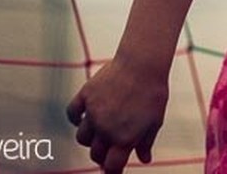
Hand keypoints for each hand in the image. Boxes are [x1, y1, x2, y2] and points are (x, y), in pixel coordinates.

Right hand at [66, 57, 168, 172]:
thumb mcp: (154, 121)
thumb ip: (146, 142)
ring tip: (100, 132)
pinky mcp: (85, 96)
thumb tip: (144, 159)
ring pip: (83, 138)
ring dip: (90, 139)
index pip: (112, 166)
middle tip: (108, 150)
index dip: (113, 172)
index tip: (113, 171)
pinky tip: (84, 117)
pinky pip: (72, 113)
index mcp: (124, 138)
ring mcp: (93, 113)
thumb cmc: (153, 93)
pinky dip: (75, 118)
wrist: (142, 64)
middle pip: (96, 154)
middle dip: (102, 156)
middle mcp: (106, 129)